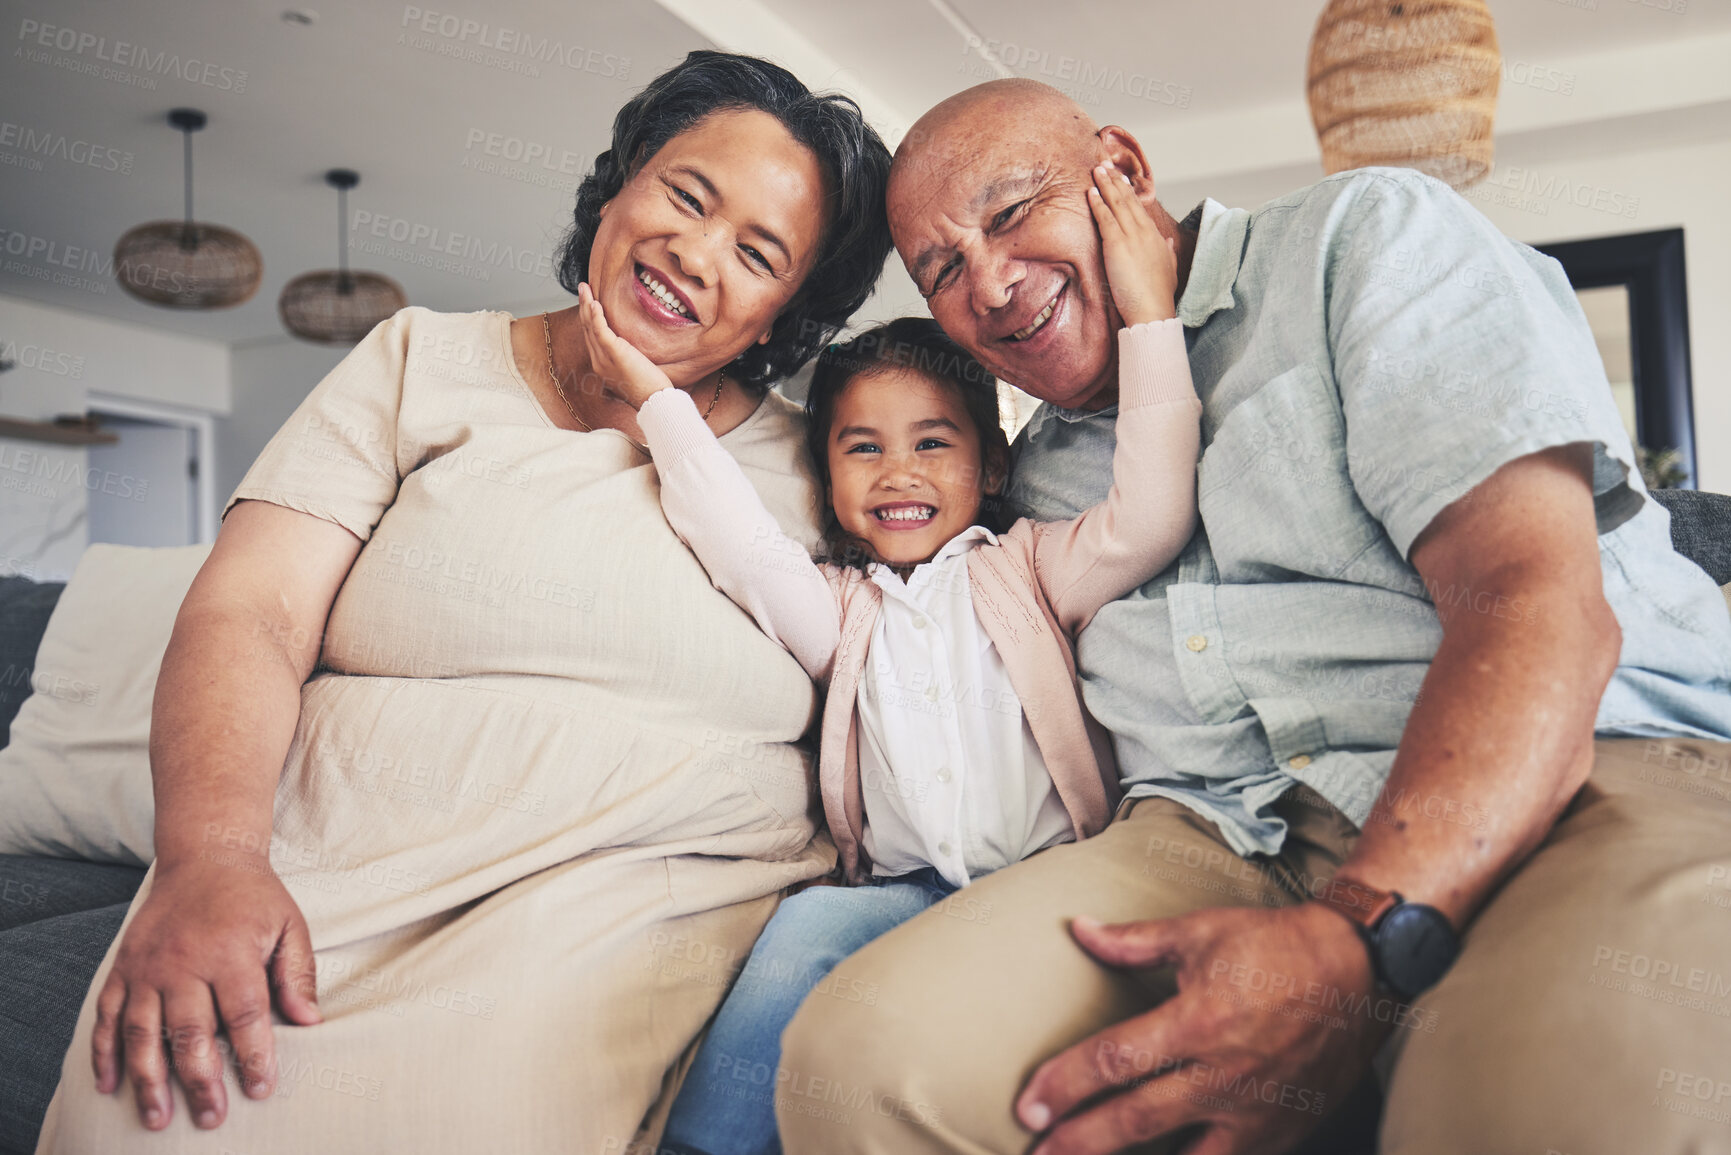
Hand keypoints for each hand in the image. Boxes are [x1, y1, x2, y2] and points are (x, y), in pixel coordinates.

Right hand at [92, 855, 321, 1130]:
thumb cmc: (254, 897)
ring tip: (158, 1117)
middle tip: (211, 1118)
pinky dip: (104, 1053)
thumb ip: (298, 974)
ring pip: (143, 1033)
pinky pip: (108, 1016)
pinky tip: (110, 1086)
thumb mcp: (289, 925)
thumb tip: (309, 1022)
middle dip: (200, 1081)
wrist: (205, 856)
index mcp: (231, 952)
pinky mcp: (123, 968)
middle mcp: (184, 962)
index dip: (252, 1056)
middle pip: (190, 1032)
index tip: (260, 1089)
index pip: (244, 1015)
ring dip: (148, 1080)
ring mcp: (147, 967)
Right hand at [575, 282, 674, 409]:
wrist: (654, 402)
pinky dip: (596, 316)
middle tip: (583, 287)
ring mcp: (604, 359)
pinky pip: (601, 331)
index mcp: (602, 365)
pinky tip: (594, 303)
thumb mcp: (633, 373)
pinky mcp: (614, 354)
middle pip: (587, 329)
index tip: (589, 300)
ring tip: (585, 288)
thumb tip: (632, 353)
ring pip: (590, 327)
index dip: (588, 317)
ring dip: (586, 305)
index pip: (591, 336)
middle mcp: (598, 362)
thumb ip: (627, 361)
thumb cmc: (649, 390)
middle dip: (584, 306)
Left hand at [1016, 903, 1392, 1154]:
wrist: (1358, 970)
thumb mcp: (1200, 932)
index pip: (1114, 1062)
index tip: (1028, 1107)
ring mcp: (1253, 1112)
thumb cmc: (1274, 946)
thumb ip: (1132, 941)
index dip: (1064, 1086)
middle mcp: (1223, 1074)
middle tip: (1036, 1154)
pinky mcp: (1278, 1133)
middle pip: (1135, 1121)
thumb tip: (1078, 929)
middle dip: (1079, 1143)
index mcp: (1198, 1021)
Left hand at [1089, 163, 1178, 327]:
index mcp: (1155, 237)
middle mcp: (1145, 231)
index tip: (1121, 179)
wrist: (1153, 310)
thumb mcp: (1169, 269)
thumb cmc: (1158, 296)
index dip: (1129, 192)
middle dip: (1116, 181)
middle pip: (1128, 200)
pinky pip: (1105, 218)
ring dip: (1106, 185)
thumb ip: (1168, 253)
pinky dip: (1098, 203)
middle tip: (1106, 166)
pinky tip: (1091, 192)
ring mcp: (1131, 236)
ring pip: (1117, 204)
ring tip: (1097, 170)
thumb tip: (1167, 241)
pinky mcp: (1117, 244)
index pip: (1140, 208)